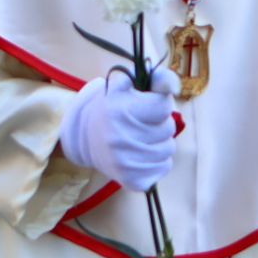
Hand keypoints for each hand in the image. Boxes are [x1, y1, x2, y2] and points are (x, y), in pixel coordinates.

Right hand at [59, 69, 178, 190]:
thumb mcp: (126, 85)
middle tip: (141, 123)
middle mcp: (120, 138)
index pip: (164, 106)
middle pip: (168, 129)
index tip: (147, 105)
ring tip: (141, 139)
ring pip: (168, 149)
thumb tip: (173, 85)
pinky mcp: (132, 179)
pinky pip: (164, 167)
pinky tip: (142, 155)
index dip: (159, 103)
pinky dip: (158, 161)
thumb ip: (155, 78)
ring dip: (160, 142)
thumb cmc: (112, 108)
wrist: (84, 138)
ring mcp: (125, 162)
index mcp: (119, 112)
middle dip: (159, 123)